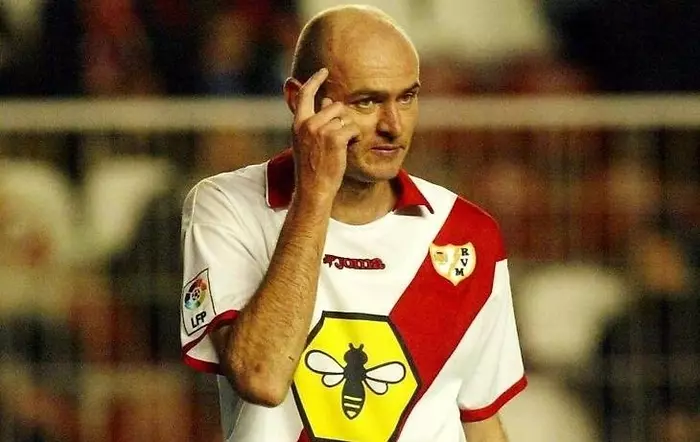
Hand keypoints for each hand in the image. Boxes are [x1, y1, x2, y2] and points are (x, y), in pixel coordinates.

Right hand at [291, 68, 360, 199]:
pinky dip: (355, 137)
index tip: (324, 71)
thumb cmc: (312, 168)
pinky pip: (353, 128)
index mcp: (298, 124)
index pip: (305, 94)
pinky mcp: (334, 138)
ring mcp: (320, 130)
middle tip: (338, 138)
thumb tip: (326, 101)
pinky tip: (348, 148)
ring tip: (340, 147)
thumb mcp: (305, 142)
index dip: (315, 80)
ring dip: (348, 130)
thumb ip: (313, 121)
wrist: (313, 188)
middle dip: (341, 118)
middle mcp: (307, 123)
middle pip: (334, 105)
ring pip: (345, 117)